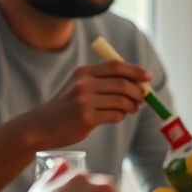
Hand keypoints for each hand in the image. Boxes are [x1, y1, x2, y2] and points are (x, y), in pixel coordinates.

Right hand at [20, 61, 151, 148]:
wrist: (43, 125)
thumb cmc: (67, 106)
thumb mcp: (79, 85)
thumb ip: (103, 81)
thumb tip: (137, 82)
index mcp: (83, 72)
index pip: (116, 66)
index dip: (135, 70)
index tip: (148, 76)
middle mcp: (83, 84)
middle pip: (122, 83)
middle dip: (138, 91)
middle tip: (143, 98)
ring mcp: (84, 101)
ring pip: (121, 100)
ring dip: (132, 105)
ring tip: (133, 109)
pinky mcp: (86, 118)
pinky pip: (115, 115)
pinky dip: (121, 116)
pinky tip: (118, 116)